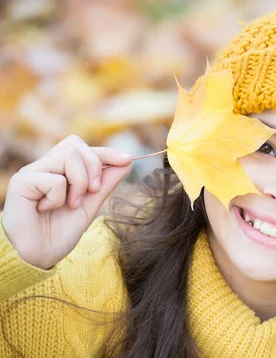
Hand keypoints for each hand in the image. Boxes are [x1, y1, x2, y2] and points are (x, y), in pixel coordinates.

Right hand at [2, 135, 132, 269]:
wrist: (39, 257)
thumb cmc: (60, 233)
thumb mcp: (90, 206)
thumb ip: (105, 184)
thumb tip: (127, 162)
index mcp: (58, 170)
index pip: (83, 148)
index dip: (106, 152)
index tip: (128, 160)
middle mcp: (43, 167)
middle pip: (75, 145)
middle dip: (94, 167)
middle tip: (92, 192)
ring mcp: (31, 173)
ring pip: (67, 156)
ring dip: (79, 183)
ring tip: (71, 204)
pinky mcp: (21, 183)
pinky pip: (54, 179)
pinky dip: (59, 197)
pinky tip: (46, 209)